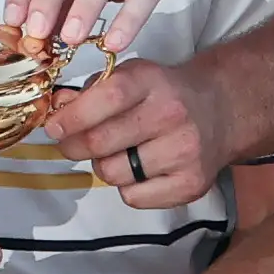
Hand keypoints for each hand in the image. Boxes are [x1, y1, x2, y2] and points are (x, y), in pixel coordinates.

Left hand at [46, 57, 233, 207]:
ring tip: (119, 153)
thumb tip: (57, 111)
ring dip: (104, 166)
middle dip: (75, 147)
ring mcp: (184, 152)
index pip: (106, 99)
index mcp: (152, 82)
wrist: (219, 111)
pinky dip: (127, 187)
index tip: (54, 128)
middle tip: (72, 144)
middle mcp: (171, 115)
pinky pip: (133, 197)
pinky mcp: (190, 183)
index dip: (72, 117)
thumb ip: (92, 92)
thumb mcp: (131, 77)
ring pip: (113, 174)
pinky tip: (140, 170)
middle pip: (101, 143)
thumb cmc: (164, 94)